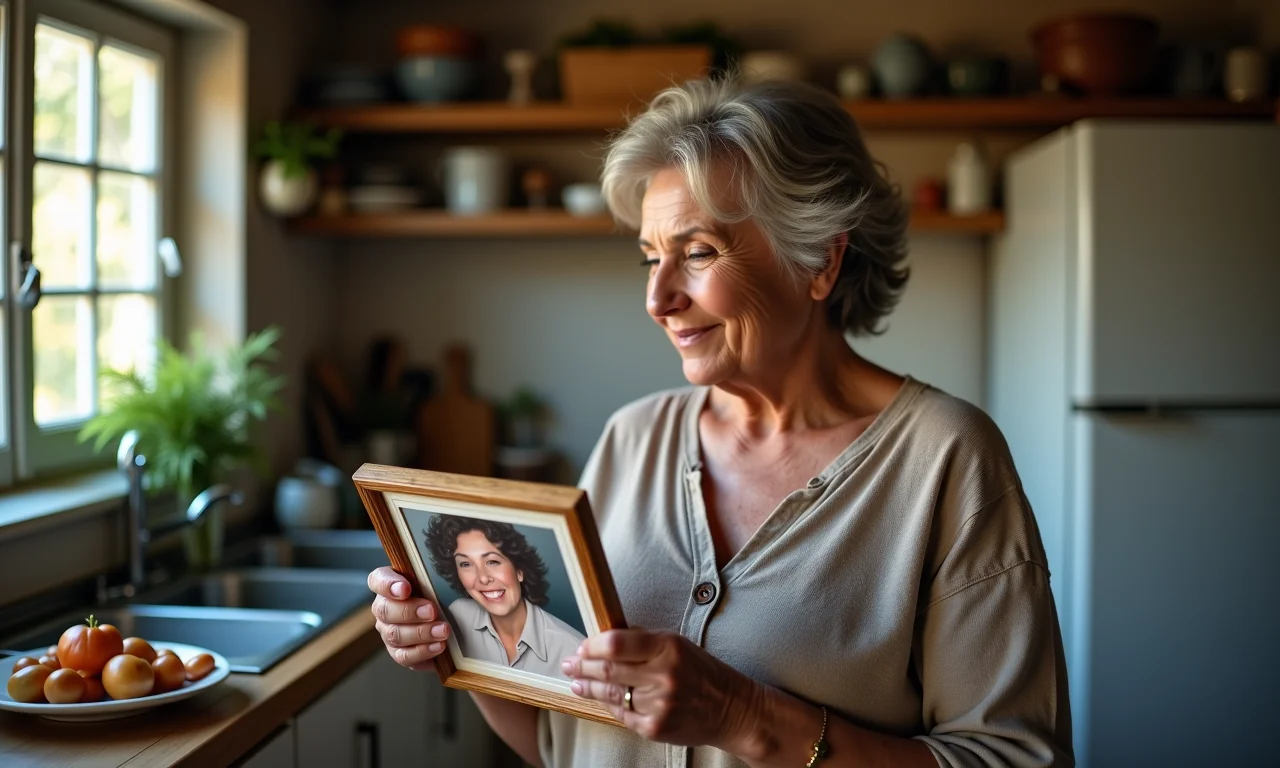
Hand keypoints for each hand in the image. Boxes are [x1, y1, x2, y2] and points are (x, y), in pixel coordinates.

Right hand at [367, 566, 450, 670]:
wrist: (445, 618)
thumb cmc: (437, 594)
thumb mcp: (434, 580)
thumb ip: (430, 574)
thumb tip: (444, 570)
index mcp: (388, 585)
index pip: (377, 580)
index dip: (388, 585)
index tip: (405, 588)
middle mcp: (383, 608)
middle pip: (385, 611)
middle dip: (409, 611)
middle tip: (432, 611)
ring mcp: (388, 632)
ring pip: (395, 635)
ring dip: (420, 633)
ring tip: (443, 630)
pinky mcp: (398, 652)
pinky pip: (404, 656)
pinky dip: (423, 652)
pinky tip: (439, 646)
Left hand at [561, 629, 758, 749]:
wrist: (732, 709)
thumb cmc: (703, 672)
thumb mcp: (678, 644)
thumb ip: (643, 641)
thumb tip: (606, 639)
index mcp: (668, 648)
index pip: (616, 643)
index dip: (592, 645)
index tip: (583, 646)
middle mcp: (663, 676)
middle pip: (608, 669)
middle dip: (582, 666)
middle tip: (569, 663)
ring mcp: (658, 704)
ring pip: (611, 693)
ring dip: (588, 687)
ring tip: (576, 681)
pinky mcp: (655, 727)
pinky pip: (622, 714)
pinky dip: (609, 704)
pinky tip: (599, 698)